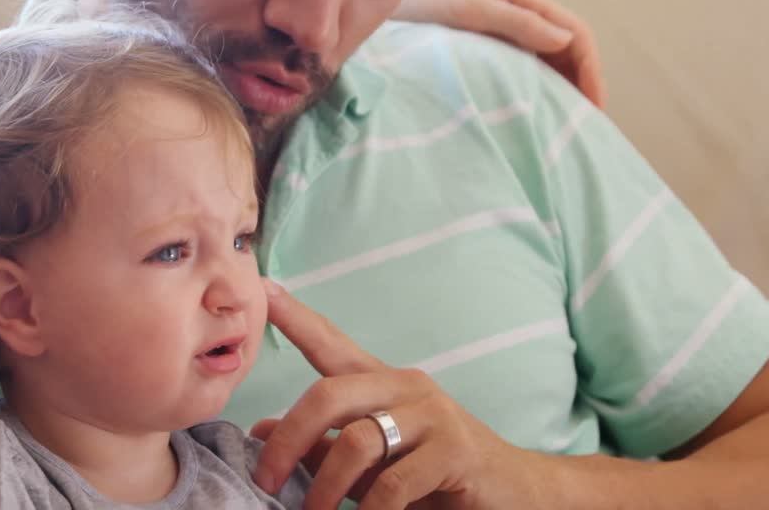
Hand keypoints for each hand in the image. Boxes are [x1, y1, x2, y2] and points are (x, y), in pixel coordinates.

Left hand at [251, 280, 548, 509]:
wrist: (516, 495)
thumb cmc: (433, 477)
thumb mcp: (372, 460)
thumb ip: (321, 445)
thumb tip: (260, 432)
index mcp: (383, 382)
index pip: (332, 343)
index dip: (297, 319)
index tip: (264, 291)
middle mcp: (407, 386)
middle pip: (329, 394)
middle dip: (289, 438)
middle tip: (265, 479)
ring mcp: (434, 415)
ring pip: (356, 441)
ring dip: (325, 486)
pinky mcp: (456, 451)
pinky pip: (393, 483)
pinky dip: (369, 509)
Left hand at [395, 0, 604, 107]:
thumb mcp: (470, 8)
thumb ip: (516, 21)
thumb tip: (566, 40)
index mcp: (525, 1)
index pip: (576, 36)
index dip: (590, 71)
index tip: (593, 107)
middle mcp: (521, 14)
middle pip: (568, 51)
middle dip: (583, 84)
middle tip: (588, 125)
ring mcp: (504, 31)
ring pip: (548, 62)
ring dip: (563, 88)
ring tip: (568, 124)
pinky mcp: (487, 47)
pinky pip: (523, 68)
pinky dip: (537, 88)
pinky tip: (535, 111)